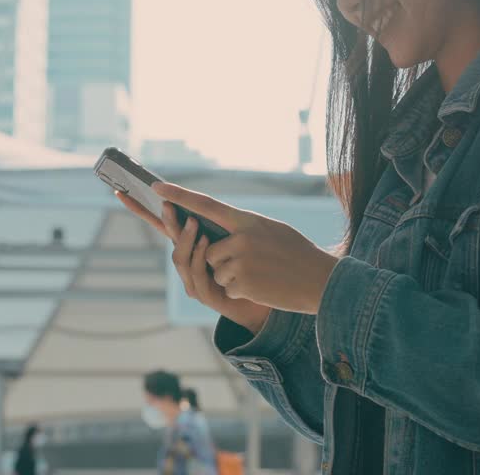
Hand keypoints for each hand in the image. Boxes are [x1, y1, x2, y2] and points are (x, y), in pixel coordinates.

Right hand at [114, 190, 271, 334]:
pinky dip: (200, 256)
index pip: (160, 225)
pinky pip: (196, 274)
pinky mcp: (204, 294)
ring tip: (195, 223)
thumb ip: (214, 220)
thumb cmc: (246, 265)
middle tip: (167, 203)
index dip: (140, 210)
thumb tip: (201, 195)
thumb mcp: (230, 237)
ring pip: (180, 258)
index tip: (120, 191)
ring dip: (186, 239)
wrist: (260, 299)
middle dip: (167, 220)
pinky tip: (207, 243)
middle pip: (170, 238)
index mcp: (190, 243)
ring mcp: (192, 279)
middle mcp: (186, 261)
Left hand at [154, 182, 339, 315]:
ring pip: (215, 271)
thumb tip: (216, 233)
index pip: (205, 204)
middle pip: (207, 249)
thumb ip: (242, 228)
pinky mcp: (242, 284)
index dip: (179, 195)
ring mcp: (240, 261)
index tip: (158, 188)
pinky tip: (262, 286)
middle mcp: (240, 238)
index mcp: (247, 219)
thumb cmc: (297, 253)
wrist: (321, 280)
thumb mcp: (271, 230)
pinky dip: (241, 291)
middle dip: (220, 259)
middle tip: (250, 261)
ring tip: (260, 274)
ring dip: (232, 277)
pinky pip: (226, 289)